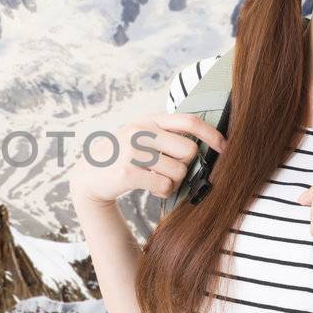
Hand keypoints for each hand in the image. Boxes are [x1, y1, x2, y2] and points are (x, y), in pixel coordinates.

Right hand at [68, 111, 228, 210]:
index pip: (189, 121)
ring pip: (178, 172)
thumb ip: (166, 134)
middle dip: (186, 166)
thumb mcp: (140, 136)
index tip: (224, 148)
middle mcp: (140, 132)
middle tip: (172, 171)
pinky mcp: (127, 173)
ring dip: (173, 182)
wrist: (88, 176)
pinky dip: (163, 192)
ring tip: (157, 180)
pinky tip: (150, 188)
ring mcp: (132, 151)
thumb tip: (205, 143)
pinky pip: (164, 186)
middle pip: (189, 151)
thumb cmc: (122, 156)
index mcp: (148, 120)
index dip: (212, 134)